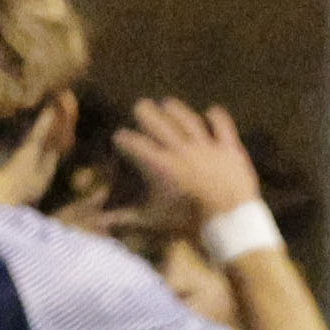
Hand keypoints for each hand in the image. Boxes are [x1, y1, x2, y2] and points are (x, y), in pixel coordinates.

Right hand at [113, 100, 266, 227]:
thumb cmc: (189, 224)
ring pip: (186, 120)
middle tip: (140, 108)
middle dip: (145, 113)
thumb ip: (126, 219)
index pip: (131, 142)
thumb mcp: (154, 221)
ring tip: (167, 104)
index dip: (122, 139)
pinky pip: (222, 128)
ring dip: (175, 110)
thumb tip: (99, 225)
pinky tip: (212, 111)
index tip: (120, 139)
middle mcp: (179, 150)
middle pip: (156, 121)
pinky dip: (217, 118)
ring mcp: (206, 148)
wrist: (231, 225)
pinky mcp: (229, 151)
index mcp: (158, 164)